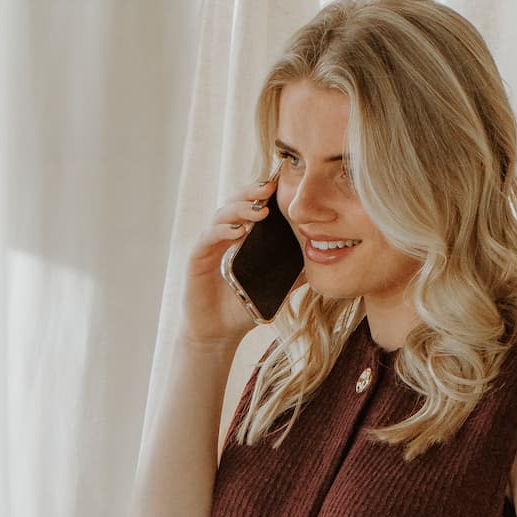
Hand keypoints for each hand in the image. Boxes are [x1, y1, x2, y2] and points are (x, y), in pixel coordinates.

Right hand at [183, 179, 284, 346]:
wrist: (219, 333)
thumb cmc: (244, 307)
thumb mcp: (274, 288)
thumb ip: (293, 273)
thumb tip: (320, 262)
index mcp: (242, 237)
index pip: (251, 206)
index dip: (263, 194)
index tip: (282, 184)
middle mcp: (224, 236)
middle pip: (236, 203)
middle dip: (252, 193)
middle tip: (270, 188)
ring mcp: (209, 245)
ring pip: (221, 216)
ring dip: (240, 209)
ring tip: (259, 211)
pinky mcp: (197, 258)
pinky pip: (207, 238)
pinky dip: (222, 231)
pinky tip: (238, 231)